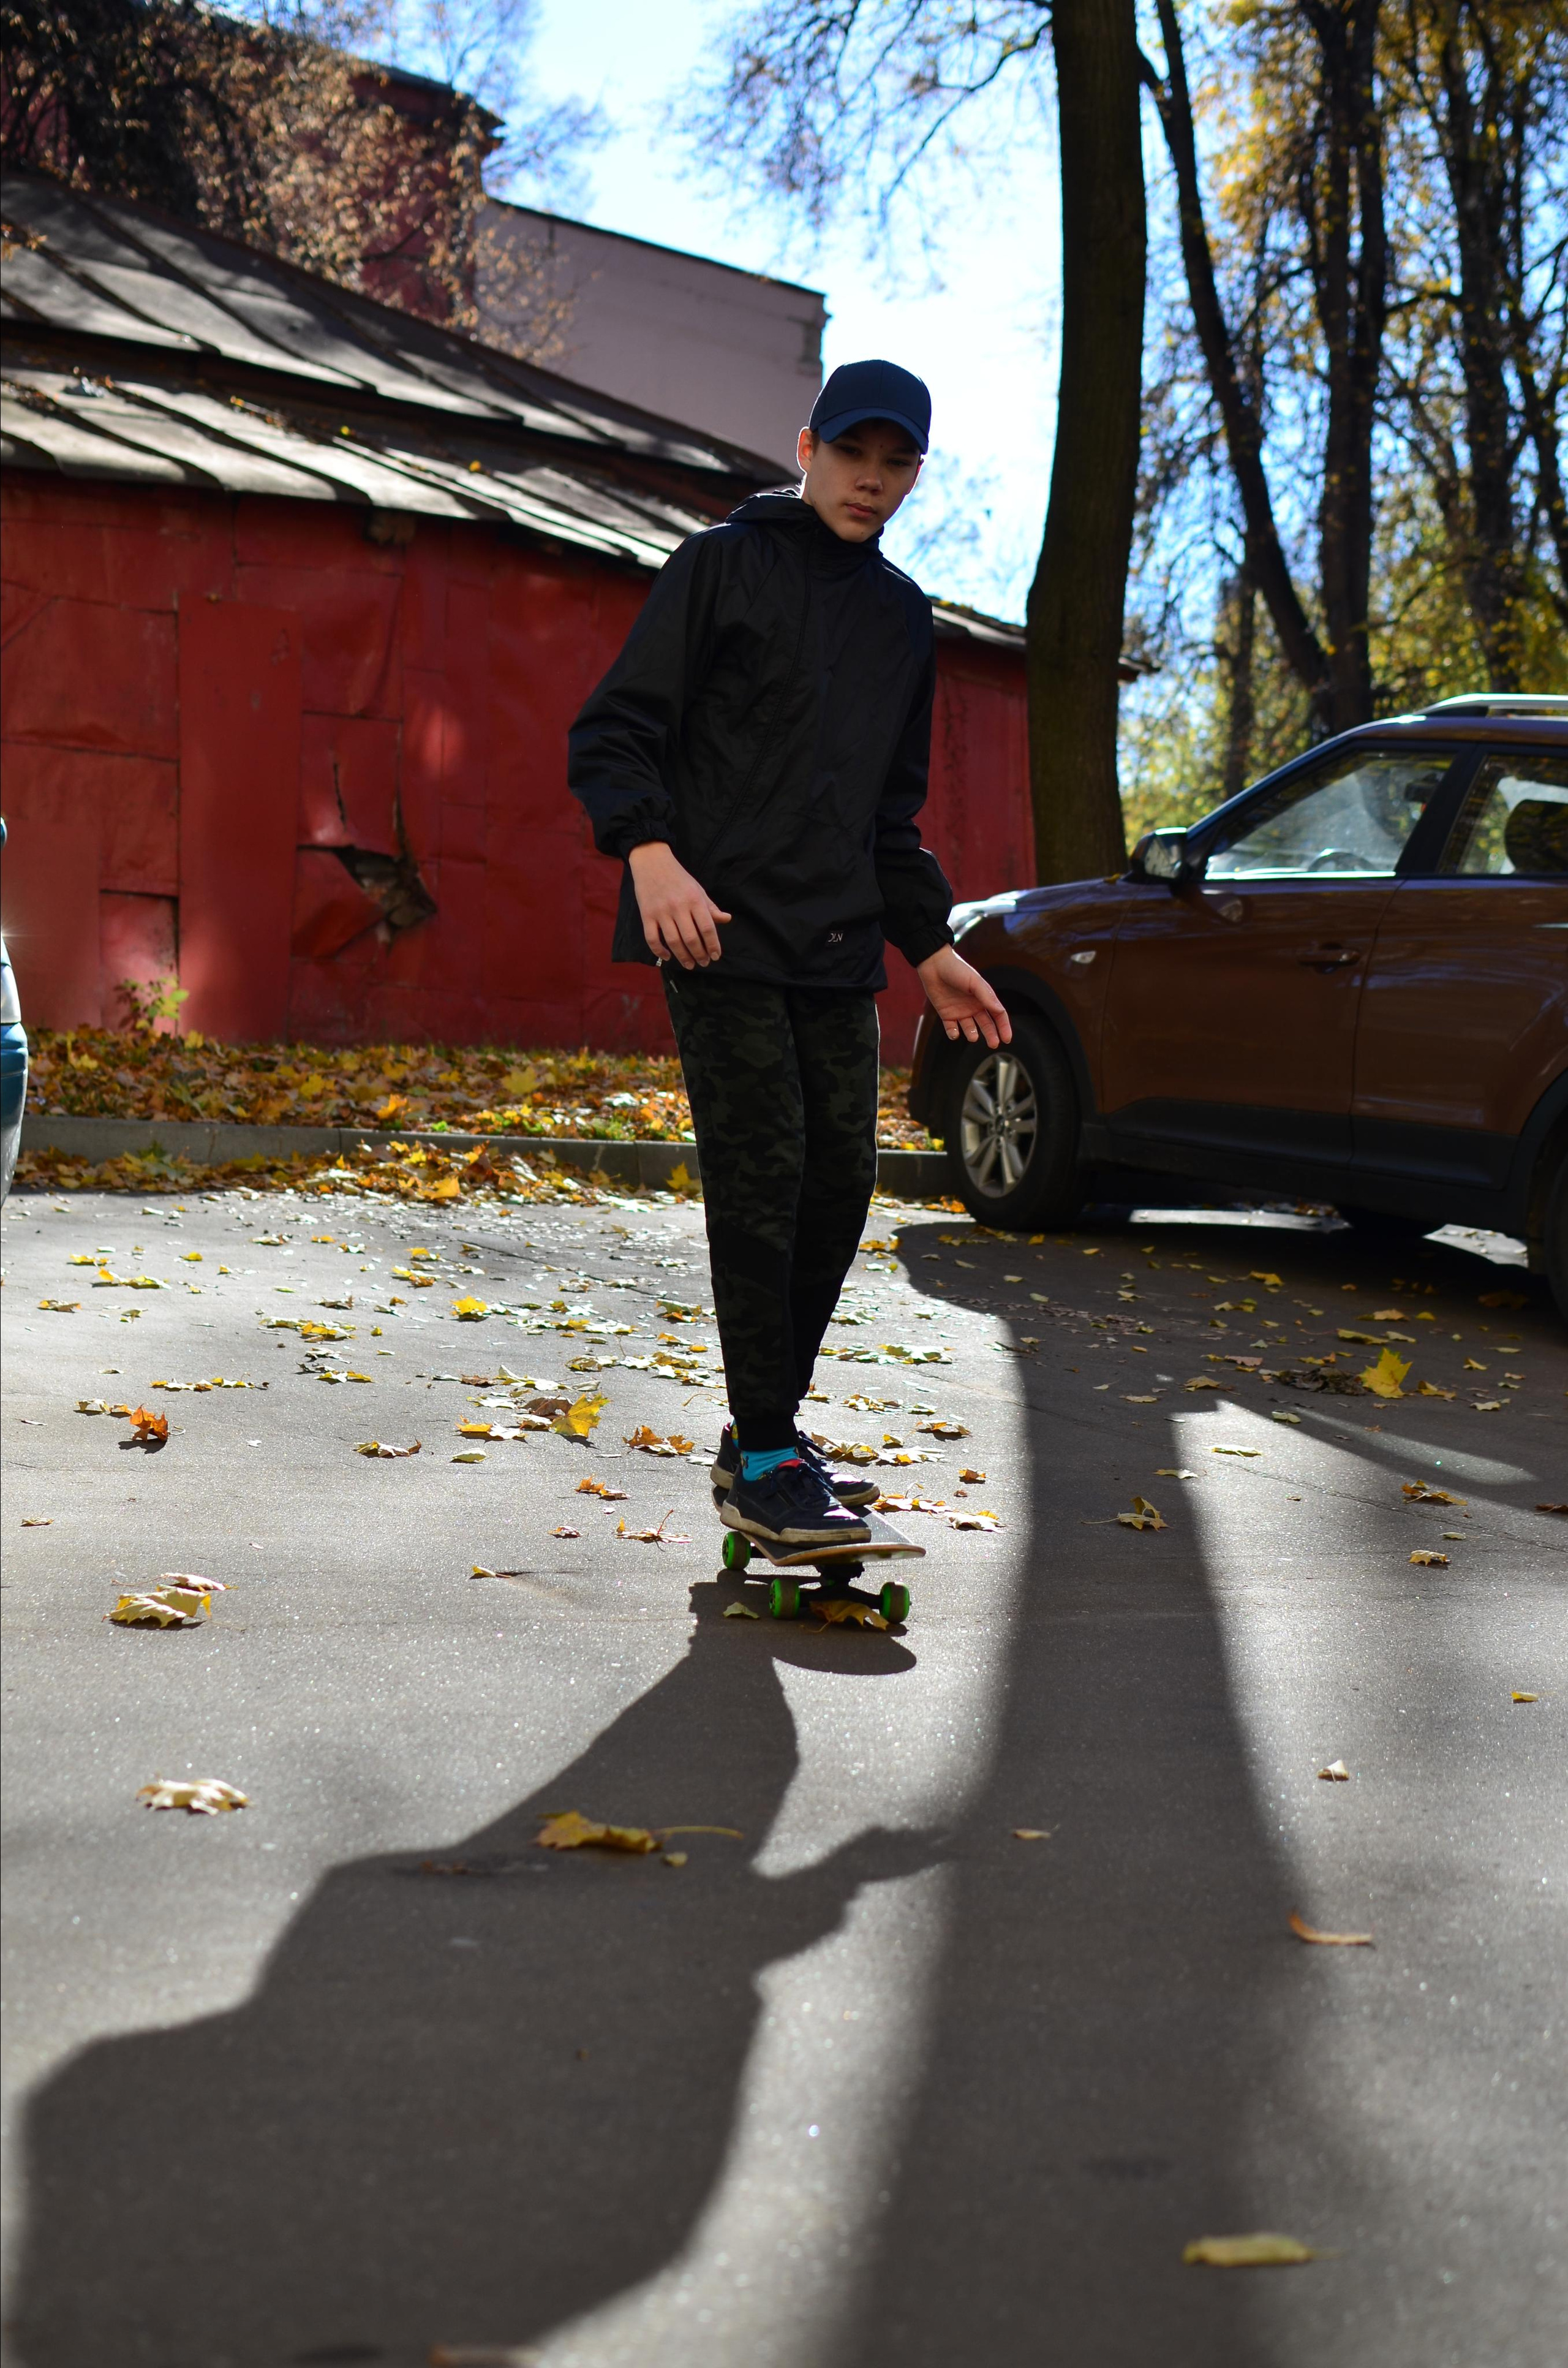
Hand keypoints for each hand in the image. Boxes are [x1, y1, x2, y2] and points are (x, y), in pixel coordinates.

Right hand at [628, 842, 731, 967]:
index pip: (707, 928)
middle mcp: (678, 906)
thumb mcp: (698, 889)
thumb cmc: (678, 877)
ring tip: (690, 964)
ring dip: (683, 957)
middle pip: (691, 938)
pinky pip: (652, 938)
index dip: (713, 945)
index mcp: (694, 899)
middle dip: (699, 954)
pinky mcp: (646, 915)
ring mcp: (661, 912)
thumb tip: (727, 919)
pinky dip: (659, 951)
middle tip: (703, 963)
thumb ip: (710, 907)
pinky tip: (667, 957)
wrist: (652, 862)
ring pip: (673, 941)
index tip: (715, 956)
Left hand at [916, 945, 1010, 1046]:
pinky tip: (955, 1033)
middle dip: (991, 1035)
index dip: (1004, 1027)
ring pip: (970, 1028)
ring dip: (972, 1034)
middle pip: (986, 1024)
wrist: (934, 964)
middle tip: (993, 1044)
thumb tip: (1000, 1011)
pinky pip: (951, 1028)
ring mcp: (960, 1011)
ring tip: (973, 1036)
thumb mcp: (974, 982)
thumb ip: (987, 997)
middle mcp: (974, 1006)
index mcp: (984, 998)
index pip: (998, 1015)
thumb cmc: (956, 970)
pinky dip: (953, 1033)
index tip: (1007, 1039)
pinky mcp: (946, 1014)